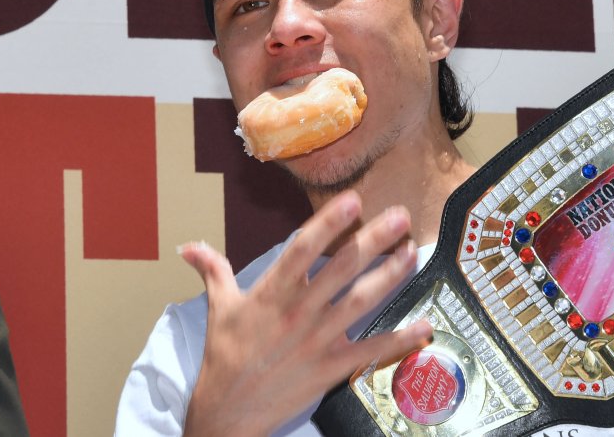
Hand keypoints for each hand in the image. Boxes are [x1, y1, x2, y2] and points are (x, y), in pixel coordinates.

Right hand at [179, 190, 431, 436]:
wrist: (227, 413)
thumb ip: (212, 271)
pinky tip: (424, 325)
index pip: (302, 248)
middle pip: (342, 268)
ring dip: (391, 276)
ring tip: (413, 253)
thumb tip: (189, 246)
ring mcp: (317, 340)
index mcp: (271, 292)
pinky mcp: (331, 368)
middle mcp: (298, 311)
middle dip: (374, 239)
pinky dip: (400, 339)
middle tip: (401, 217)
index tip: (354, 201)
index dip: (328, 223)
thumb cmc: (224, 357)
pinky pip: (371, 350)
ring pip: (361, 301)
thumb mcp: (218, 309)